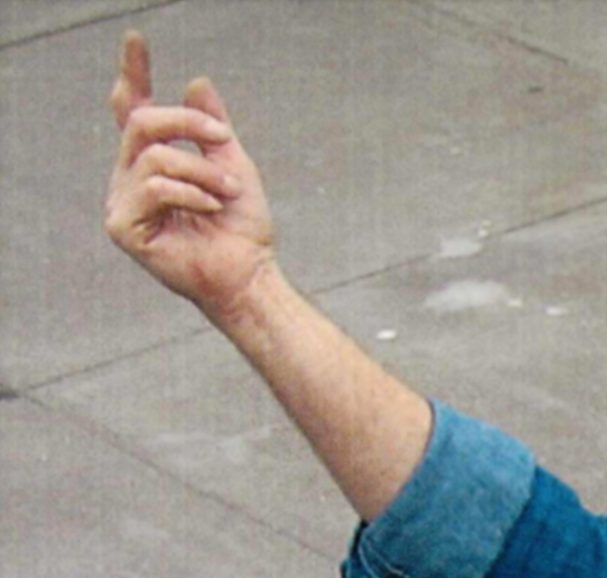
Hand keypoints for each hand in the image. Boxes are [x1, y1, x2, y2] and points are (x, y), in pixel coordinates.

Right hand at [105, 33, 275, 324]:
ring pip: (154, 156)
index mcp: (152, 161)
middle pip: (142, 123)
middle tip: (223, 138)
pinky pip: (153, 187)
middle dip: (188, 124)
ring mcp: (122, 201)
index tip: (137, 40)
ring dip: (202, 170)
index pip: (134, 110)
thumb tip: (197, 82)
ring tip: (228, 192)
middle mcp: (129, 177)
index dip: (134, 75)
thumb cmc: (243, 229)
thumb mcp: (233, 165)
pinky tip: (212, 207)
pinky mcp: (123, 227)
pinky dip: (191, 193)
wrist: (250, 275)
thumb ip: (211, 127)